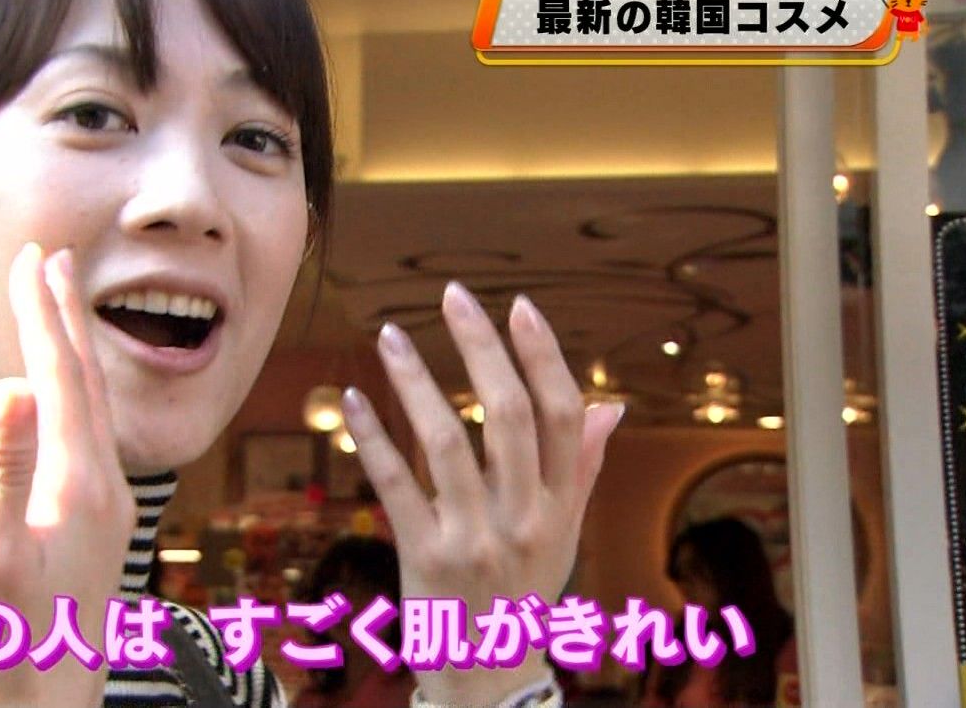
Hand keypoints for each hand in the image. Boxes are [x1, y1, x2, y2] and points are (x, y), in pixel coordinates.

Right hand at [0, 244, 134, 706]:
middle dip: (66, 318)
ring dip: (74, 356)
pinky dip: (75, 401)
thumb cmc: (10, 654)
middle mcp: (104, 489)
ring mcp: (104, 511)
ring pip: (93, 412)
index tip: (35, 257)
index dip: (46, 316)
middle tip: (54, 259)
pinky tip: (64, 409)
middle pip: (87, 384)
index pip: (63, 378)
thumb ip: (1, 476)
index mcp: (79, 486)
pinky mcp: (94, 532)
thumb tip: (13, 388)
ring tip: (61, 314)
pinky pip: (88, 441)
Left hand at [342, 283, 624, 706]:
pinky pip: (394, 484)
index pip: (563, 417)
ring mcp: (474, 540)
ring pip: (446, 441)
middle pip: (507, 415)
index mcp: (560, 506)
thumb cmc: (522, 595)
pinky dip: (372, 436)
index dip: (543, 357)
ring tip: (390, 336)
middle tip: (454, 296)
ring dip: (415, 381)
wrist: (488, 676)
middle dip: (480, 347)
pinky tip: (354, 397)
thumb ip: (583, 467)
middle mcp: (525, 520)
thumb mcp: (563, 535)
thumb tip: (611, 404)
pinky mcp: (425, 557)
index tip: (519, 306)